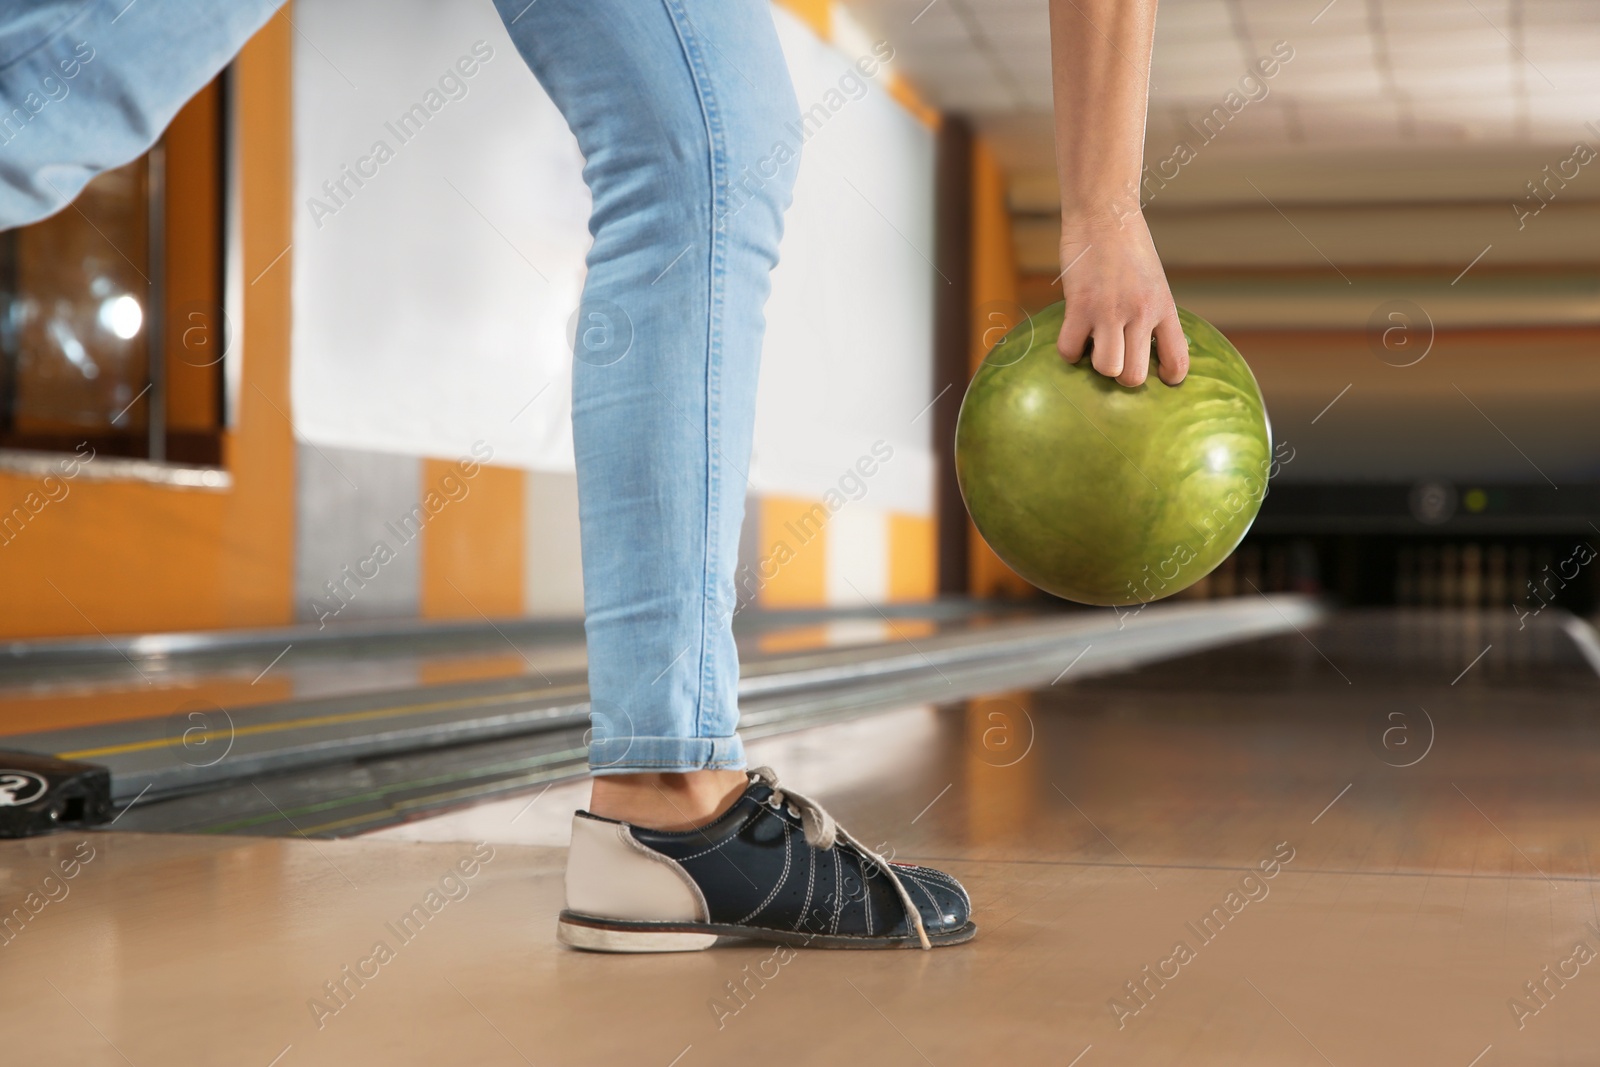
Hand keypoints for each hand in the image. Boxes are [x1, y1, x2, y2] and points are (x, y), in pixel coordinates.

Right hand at [1055, 210, 1187, 386]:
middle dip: (1122, 376)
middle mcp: (1140, 313)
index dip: (1170, 377)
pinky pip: (1069, 350)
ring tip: (1093, 347)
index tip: (1160, 375)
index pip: (1177, 360)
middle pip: (1133, 377)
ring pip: (1106, 368)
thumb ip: (1152, 312)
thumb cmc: (1127, 246)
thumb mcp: (1153, 280)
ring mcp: (1109, 311)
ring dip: (1096, 365)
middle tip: (1115, 357)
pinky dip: (1069, 350)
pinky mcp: (1079, 305)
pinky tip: (1073, 335)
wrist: (1104, 213)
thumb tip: (1143, 344)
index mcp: (1163, 308)